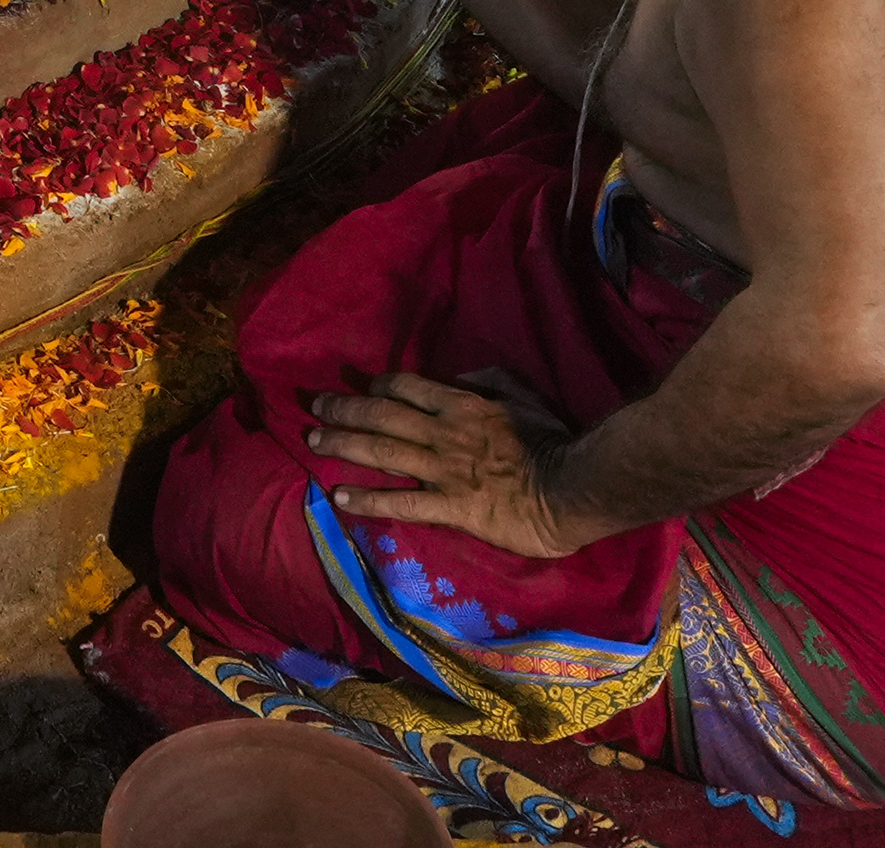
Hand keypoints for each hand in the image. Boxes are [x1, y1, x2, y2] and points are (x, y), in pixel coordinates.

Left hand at [305, 373, 584, 560]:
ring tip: (312, 442)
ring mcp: (443, 471)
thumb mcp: (524, 394)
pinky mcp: (451, 507)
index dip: (378, 385)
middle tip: (315, 407)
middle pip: (382, 416)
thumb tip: (458, 376)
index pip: (407, 387)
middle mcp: (443, 433)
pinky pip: (402, 503)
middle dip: (344, 410)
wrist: (571, 489)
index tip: (359, 387)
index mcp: (462, 405)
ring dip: (343, 446)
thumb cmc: (553, 440)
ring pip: (382, 453)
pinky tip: (340, 497)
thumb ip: (489, 379)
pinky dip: (368, 499)